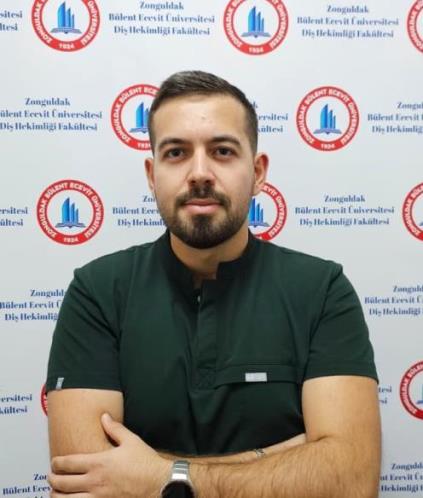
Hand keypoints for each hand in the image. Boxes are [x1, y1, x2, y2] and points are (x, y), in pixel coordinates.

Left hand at [48, 413, 170, 497]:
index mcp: (99, 463)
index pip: (69, 463)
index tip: (54, 462)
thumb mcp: (131, 441)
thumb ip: (114, 429)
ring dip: (58, 496)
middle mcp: (94, 482)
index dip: (57, 462)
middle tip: (51, 477)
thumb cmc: (145, 462)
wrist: (159, 483)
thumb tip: (104, 416)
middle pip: (63, 483)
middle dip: (53, 480)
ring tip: (56, 493)